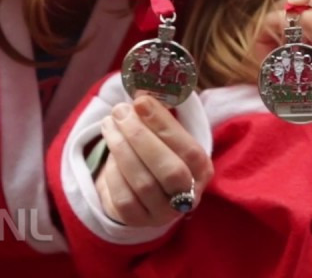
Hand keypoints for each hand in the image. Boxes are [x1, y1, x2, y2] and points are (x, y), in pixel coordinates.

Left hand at [95, 95, 212, 226]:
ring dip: (121, 148)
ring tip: (108, 124)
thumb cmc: (159, 153)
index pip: (189, 150)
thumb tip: (141, 91)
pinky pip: (124, 197)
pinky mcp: (138, 221)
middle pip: (169, 170)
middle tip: (120, 112)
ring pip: (143, 183)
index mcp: (202, 170)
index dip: (164, 125)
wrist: (143, 192)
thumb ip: (158, 116)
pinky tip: (110, 152)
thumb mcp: (166, 136)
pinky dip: (114, 171)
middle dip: (141, 137)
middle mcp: (189, 196)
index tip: (141, 101)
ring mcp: (164, 213)